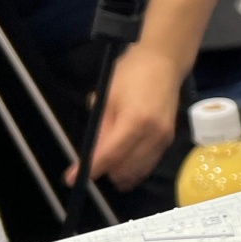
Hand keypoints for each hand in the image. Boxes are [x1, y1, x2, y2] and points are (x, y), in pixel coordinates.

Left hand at [65, 43, 185, 192]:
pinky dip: (134, 168)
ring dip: (120, 174)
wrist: (164, 63)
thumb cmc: (132, 74)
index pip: (110, 155)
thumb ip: (101, 129)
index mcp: (135, 121)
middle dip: (105, 172)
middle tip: (90, 167)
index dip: (90, 169)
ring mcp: (164, 139)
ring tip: (106, 168)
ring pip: (138, 171)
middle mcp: (153, 135)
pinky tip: (124, 164)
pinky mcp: (169, 140)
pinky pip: (149, 163)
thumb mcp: (107, 98)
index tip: (71, 178)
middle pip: (125, 169)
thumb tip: (92, 154)